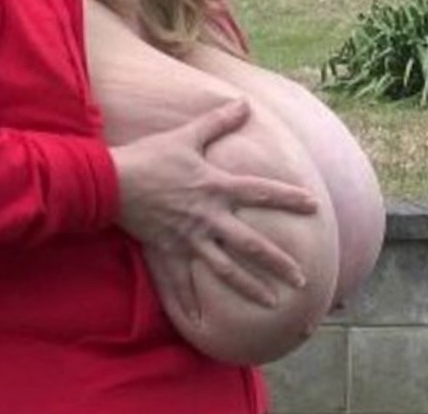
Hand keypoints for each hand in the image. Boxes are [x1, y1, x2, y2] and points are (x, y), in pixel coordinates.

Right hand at [110, 99, 317, 319]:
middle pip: (251, 245)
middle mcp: (209, 217)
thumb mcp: (187, 135)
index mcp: (216, 187)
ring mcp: (189, 238)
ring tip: (273, 303)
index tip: (314, 207)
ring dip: (250, 287)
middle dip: (279, 263)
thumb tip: (244, 103)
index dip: (289, 197)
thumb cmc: (152, 155)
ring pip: (226, 269)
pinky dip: (189, 304)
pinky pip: (180, 282)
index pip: (260, 193)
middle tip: (303, 281)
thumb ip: (217, 121)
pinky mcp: (168, 250)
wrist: (113, 180)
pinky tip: (201, 323)